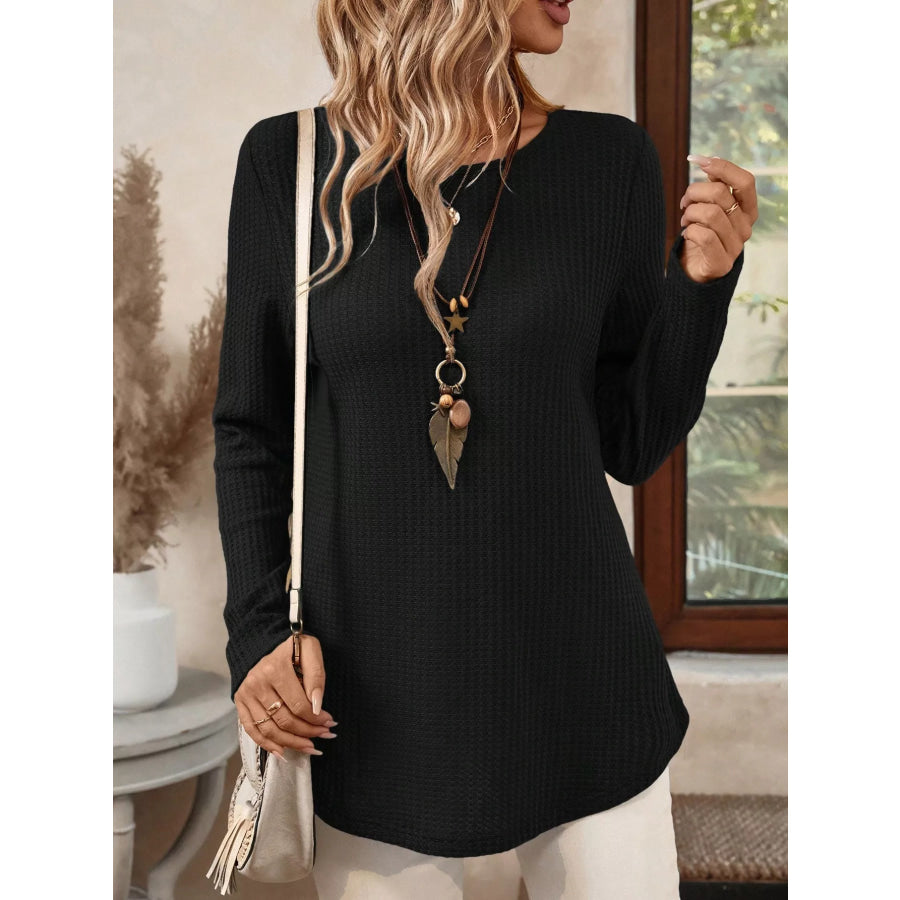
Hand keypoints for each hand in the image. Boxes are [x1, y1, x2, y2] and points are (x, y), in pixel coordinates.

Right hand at [234, 632, 336, 758]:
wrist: (263, 640)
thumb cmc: (292, 646)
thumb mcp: (310, 650)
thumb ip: (316, 675)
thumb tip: (317, 706)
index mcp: (275, 669)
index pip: (298, 705)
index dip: (316, 718)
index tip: (331, 722)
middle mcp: (257, 683)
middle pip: (284, 720)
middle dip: (308, 732)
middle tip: (325, 735)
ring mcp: (246, 694)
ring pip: (269, 729)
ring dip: (291, 743)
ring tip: (310, 747)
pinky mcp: (240, 702)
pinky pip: (251, 730)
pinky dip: (267, 745)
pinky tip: (283, 752)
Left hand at [678, 155, 757, 283]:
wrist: (697, 272)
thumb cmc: (703, 235)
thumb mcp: (711, 208)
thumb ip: (715, 187)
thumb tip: (709, 159)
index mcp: (748, 210)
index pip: (746, 181)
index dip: (723, 168)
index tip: (700, 161)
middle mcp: (746, 227)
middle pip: (721, 194)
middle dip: (695, 192)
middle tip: (684, 203)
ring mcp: (736, 246)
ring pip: (710, 214)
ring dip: (690, 213)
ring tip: (684, 221)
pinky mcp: (721, 263)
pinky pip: (705, 236)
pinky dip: (689, 231)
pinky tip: (686, 234)